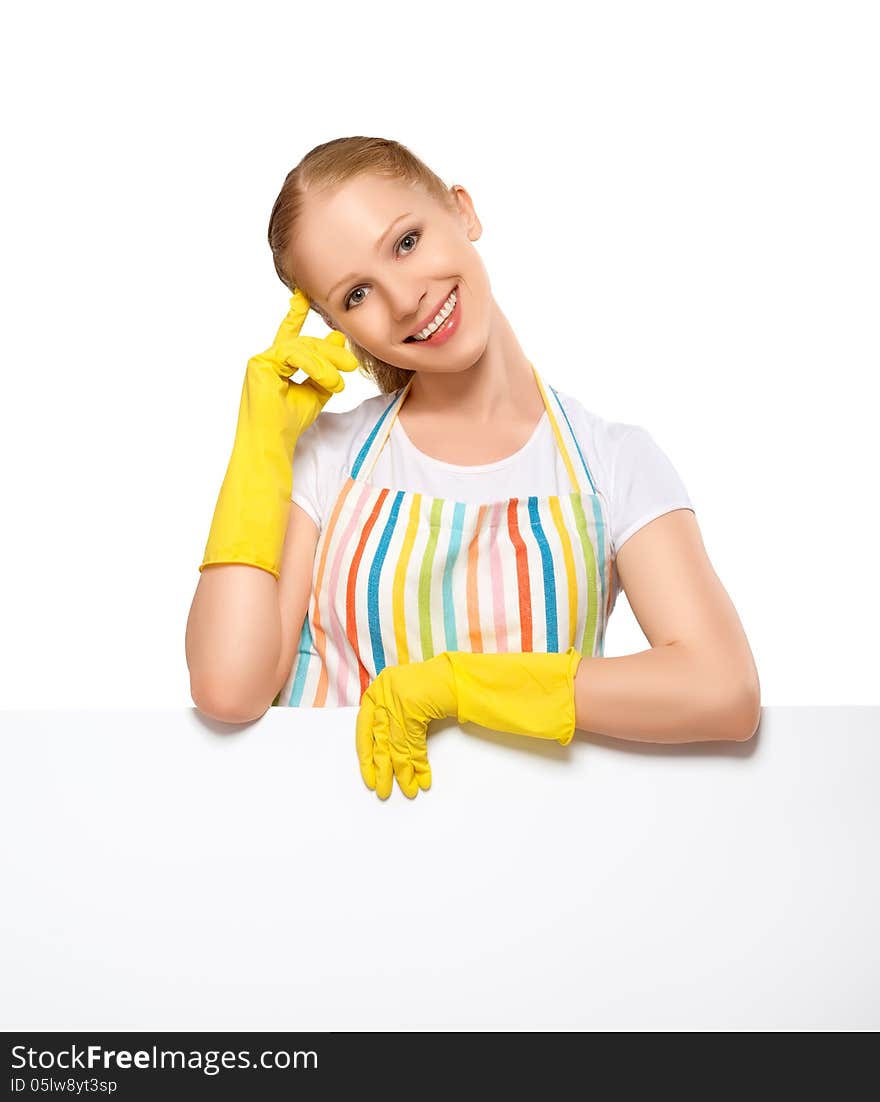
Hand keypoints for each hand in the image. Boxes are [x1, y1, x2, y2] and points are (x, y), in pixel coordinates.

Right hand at [200, 289, 357, 577]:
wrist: (272, 449)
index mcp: (278, 364)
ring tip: (341, 381)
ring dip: (326, 363)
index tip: (304, 293)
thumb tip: (339, 345)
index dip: (296, 312)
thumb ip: (325, 370)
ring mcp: (260, 362)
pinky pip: (293, 355)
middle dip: (330, 351)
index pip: (291, 333)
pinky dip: (315, 368)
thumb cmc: (290, 427)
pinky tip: (329, 383)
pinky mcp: (259, 367)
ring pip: (301, 347)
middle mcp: (266, 359)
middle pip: (305, 341)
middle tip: (352, 365)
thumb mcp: (315, 393)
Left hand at [355, 655, 457, 799]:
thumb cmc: (431, 689)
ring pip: (396, 745)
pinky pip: (413, 744)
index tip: (369, 777)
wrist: (457, 677)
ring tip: (408, 789)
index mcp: (376, 691)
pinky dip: (419, 764)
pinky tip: (421, 778)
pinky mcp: (413, 707)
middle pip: (380, 740)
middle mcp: (384, 692)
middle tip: (384, 791)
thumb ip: (389, 722)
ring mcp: (397, 698)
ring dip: (404, 772)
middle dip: (383, 769)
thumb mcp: (402, 701)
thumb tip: (381, 758)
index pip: (363, 730)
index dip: (366, 757)